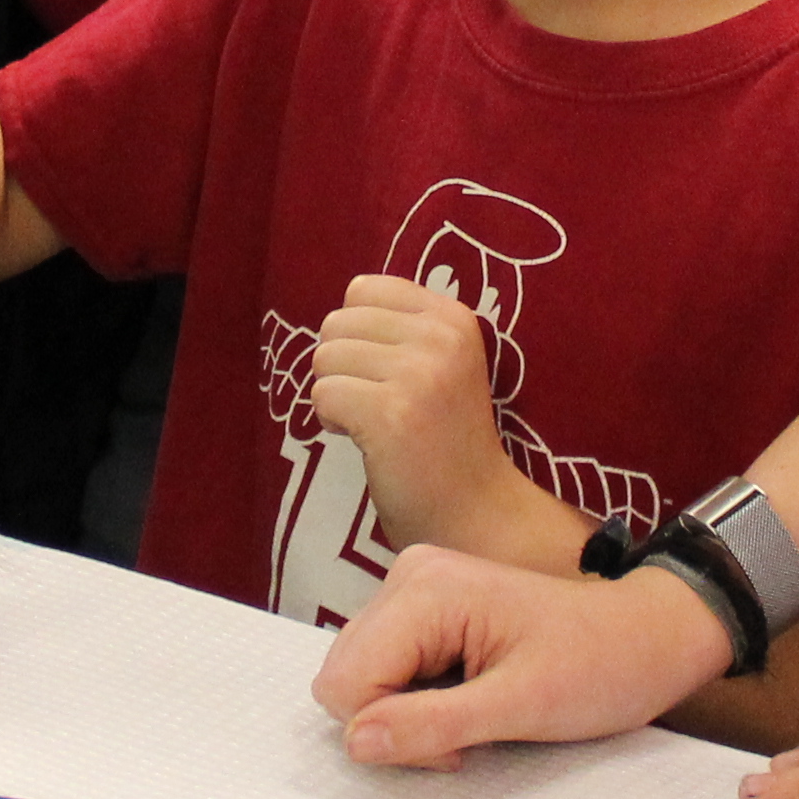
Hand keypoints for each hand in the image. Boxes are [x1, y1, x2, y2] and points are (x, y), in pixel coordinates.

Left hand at [306, 277, 525, 548]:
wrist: (476, 510)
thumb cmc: (446, 439)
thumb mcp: (440, 364)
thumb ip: (400, 329)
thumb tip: (337, 316)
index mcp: (452, 316)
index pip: (363, 288)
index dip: (357, 333)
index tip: (383, 372)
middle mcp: (439, 337)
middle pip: (336, 323)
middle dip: (342, 366)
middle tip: (376, 403)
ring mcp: (418, 374)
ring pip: (324, 358)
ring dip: (337, 395)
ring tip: (373, 423)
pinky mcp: (391, 413)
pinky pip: (322, 394)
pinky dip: (331, 421)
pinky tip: (367, 442)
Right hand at [312, 542, 734, 768]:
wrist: (648, 638)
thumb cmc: (598, 669)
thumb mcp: (520, 707)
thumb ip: (431, 724)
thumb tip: (354, 743)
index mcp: (424, 590)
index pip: (346, 681)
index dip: (388, 729)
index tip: (456, 745)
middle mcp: (408, 577)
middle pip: (344, 675)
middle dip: (393, 720)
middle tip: (466, 732)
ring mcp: (416, 587)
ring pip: (362, 674)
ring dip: (406, 711)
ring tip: (473, 710)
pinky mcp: (427, 606)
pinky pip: (388, 665)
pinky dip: (417, 696)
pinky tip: (466, 694)